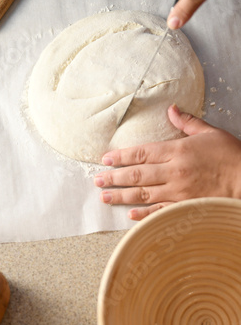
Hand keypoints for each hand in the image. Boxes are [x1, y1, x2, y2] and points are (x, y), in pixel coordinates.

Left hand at [94, 105, 240, 219]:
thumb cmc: (231, 156)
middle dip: (114, 177)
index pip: (141, 153)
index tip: (105, 159)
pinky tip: (130, 214)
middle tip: (97, 180)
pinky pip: (159, 212)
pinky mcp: (184, 207)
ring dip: (122, 196)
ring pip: (143, 194)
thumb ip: (187, 123)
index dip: (120, 157)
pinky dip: (143, 214)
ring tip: (105, 197)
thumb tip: (171, 110)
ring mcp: (178, 192)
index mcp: (177, 151)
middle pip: (136, 175)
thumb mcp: (210, 133)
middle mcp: (174, 172)